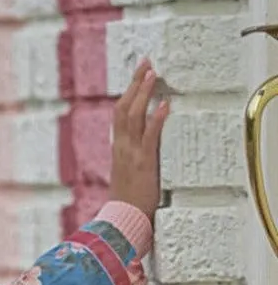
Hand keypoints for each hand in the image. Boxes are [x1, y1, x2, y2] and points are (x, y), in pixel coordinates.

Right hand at [110, 57, 168, 218]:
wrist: (122, 221)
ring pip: (133, 116)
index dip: (128, 93)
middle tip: (145, 63)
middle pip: (124, 108)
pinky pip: (149, 136)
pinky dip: (157, 119)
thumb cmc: (126, 203)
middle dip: (135, 84)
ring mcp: (131, 153)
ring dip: (144, 93)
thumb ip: (132, 158)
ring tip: (153, 74)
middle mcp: (122, 147)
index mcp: (118, 149)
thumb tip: (140, 146)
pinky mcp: (143, 162)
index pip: (120, 115)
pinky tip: (165, 105)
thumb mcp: (127, 176)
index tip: (138, 76)